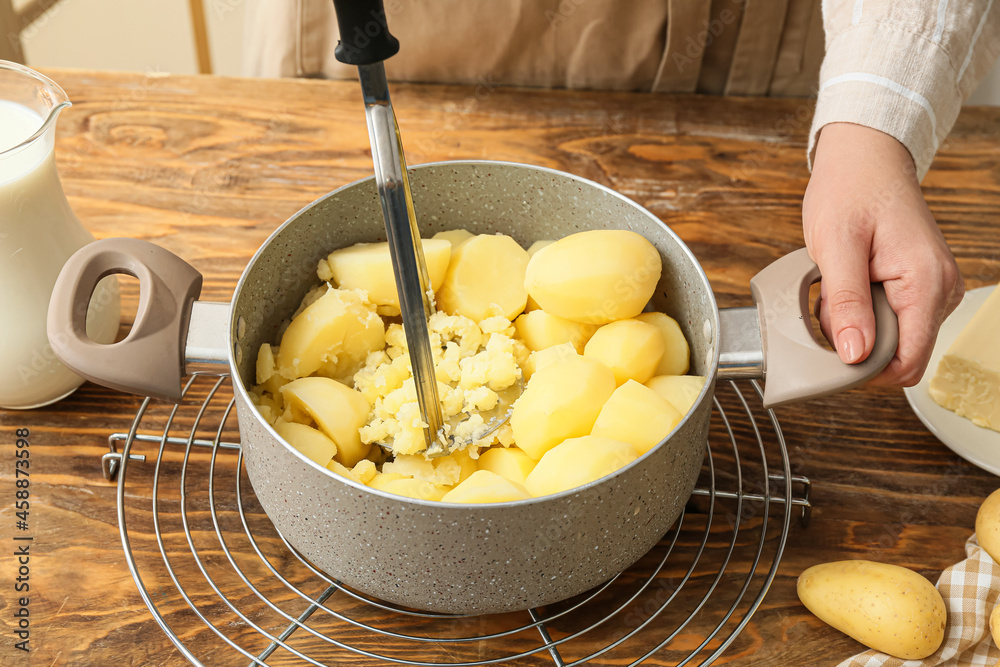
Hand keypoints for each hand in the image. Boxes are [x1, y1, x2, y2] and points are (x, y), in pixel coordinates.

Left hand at [803, 122, 963, 386]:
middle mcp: (940, 290)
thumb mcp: (836, 247)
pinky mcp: (918, 287)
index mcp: (926, 283)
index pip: (907, 362)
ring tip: (836, 286)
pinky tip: (846, 284)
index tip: (830, 357)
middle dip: (854, 341)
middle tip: (827, 304)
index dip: (866, 371)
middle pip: (897, 354)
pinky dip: (860, 311)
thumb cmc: (850, 191)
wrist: (864, 159)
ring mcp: (932, 290)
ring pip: (889, 338)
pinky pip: (888, 319)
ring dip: (854, 324)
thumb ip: (846, 304)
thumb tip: (853, 354)